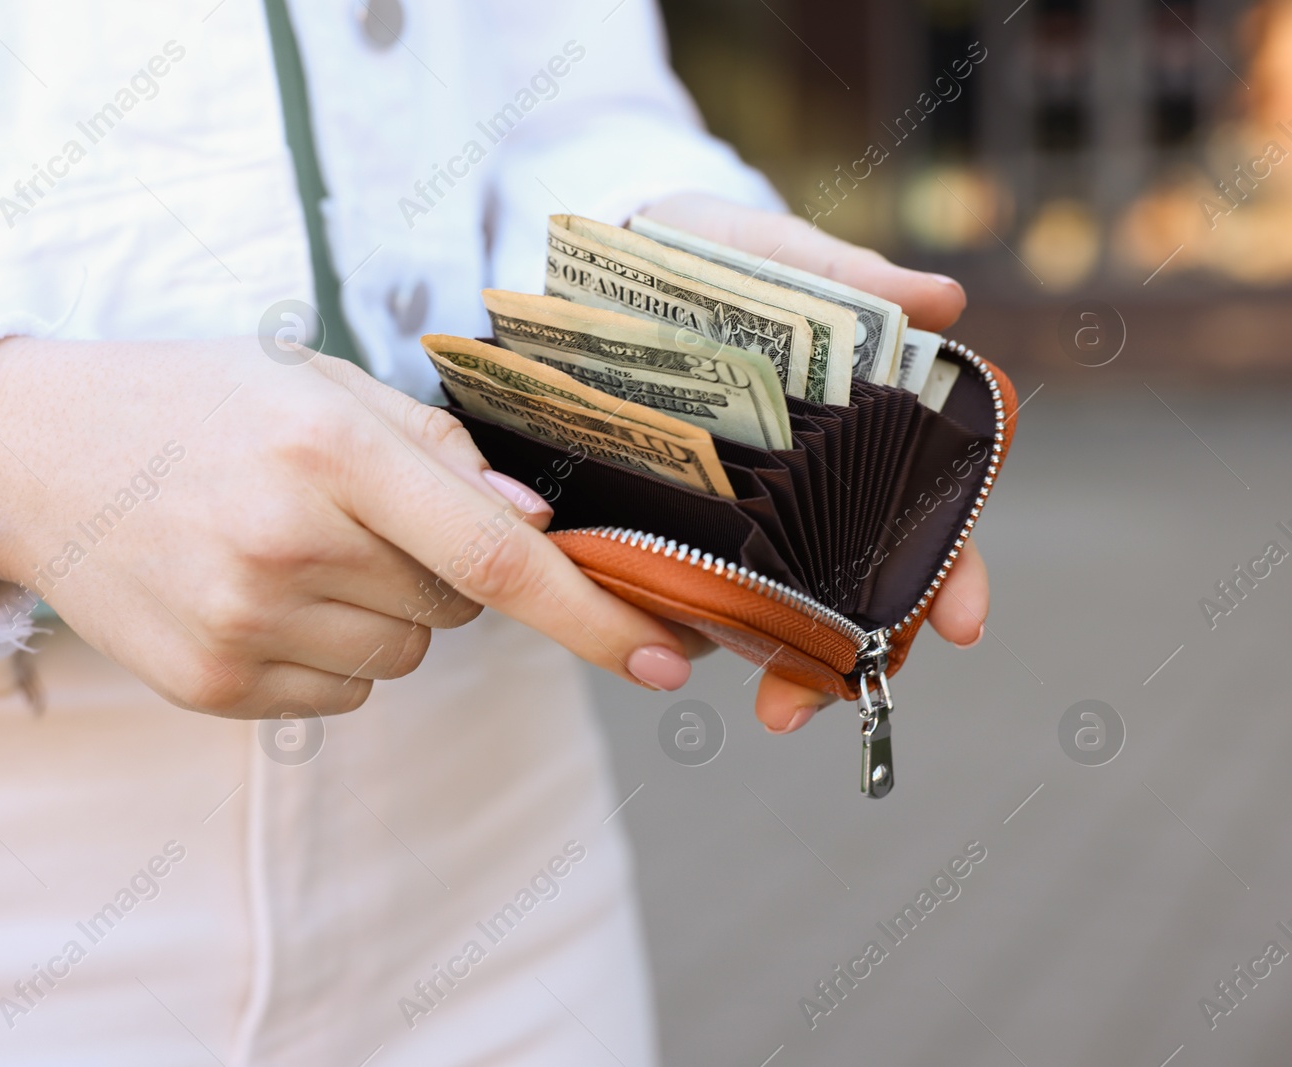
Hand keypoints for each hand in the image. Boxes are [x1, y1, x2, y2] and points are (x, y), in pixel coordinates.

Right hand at [0, 338, 694, 716]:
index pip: (497, 561)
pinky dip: (329, 650)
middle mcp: (288, 547)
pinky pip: (338, 693)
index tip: (669, 660)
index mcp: (330, 454)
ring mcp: (243, 626)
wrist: (34, 455)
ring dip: (385, 611)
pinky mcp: (211, 686)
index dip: (595, 617)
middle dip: (442, 571)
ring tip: (294, 546)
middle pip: (455, 611)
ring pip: (401, 658)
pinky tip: (260, 590)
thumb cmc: (195, 403)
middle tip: (356, 514)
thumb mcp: (317, 382)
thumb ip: (436, 450)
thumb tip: (536, 532)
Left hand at [638, 192, 988, 733]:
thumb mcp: (771, 253)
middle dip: (842, 652)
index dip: (952, 571)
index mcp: (859, 427)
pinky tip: (678, 651)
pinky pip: (689, 579)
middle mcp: (809, 483)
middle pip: (853, 585)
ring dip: (775, 660)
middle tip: (806, 705)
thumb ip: (845, 278)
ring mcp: (740, 509)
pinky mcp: (668, 515)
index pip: (928, 513)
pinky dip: (691, 620)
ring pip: (777, 602)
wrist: (611, 252)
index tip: (964, 625)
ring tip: (766, 704)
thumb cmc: (713, 251)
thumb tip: (943, 299)